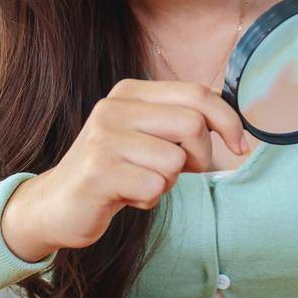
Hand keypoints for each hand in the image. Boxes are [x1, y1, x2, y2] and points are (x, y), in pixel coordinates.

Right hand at [0, 78, 248, 262]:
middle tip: (182, 172)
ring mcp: (103, 139)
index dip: (228, 121)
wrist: (57, 204)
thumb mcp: (146, 135)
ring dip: (168, 182)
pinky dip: (149, 200)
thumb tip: (230, 117)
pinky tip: (126, 196)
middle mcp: (114, 108)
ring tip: (140, 182)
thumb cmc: (114, 170)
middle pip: (192, 124)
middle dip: (200, 157)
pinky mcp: (97, 172)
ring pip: (174, 161)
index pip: (196, 94)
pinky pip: (154, 188)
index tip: (240, 146)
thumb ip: (179, 120)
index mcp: (130, 92)